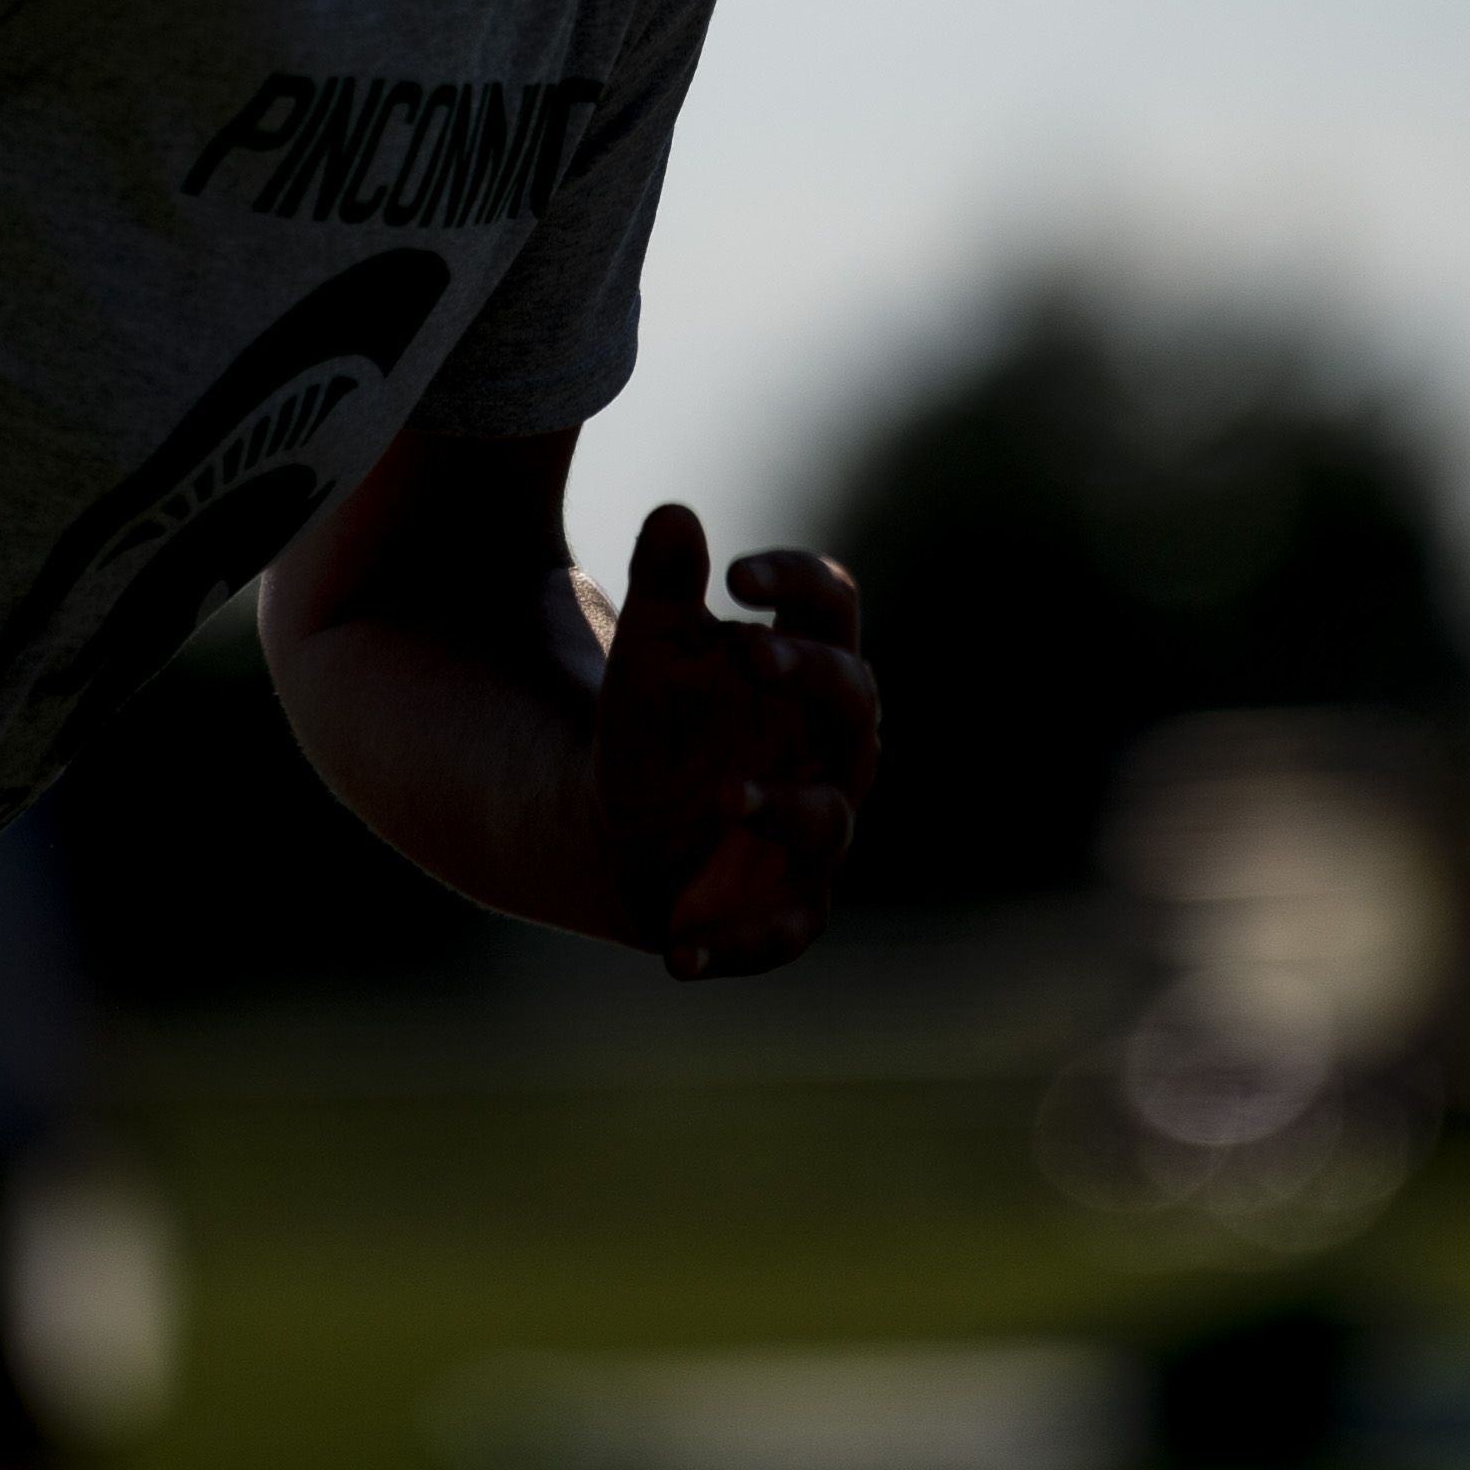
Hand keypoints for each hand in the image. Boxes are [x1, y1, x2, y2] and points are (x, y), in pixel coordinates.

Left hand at [595, 507, 878, 980]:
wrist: (616, 824)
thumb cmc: (656, 722)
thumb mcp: (647, 652)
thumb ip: (663, 589)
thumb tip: (675, 515)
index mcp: (807, 666)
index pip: (833, 608)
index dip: (799, 583)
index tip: (736, 574)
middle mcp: (831, 747)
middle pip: (854, 702)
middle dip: (811, 678)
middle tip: (751, 653)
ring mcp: (818, 828)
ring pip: (828, 818)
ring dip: (782, 806)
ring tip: (725, 795)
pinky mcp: (787, 905)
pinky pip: (784, 932)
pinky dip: (737, 946)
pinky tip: (677, 954)